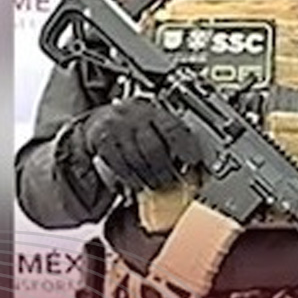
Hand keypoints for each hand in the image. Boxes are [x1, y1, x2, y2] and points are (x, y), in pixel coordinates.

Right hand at [80, 97, 200, 191]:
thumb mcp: (155, 124)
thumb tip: (195, 164)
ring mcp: (117, 129)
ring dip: (148, 177)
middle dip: (165, 169)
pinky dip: (131, 178)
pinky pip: (119, 165)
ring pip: (135, 160)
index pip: (172, 128)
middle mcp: (134, 118)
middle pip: (153, 148)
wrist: (102, 119)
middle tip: (172, 180)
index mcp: (154, 112)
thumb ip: (172, 140)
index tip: (193, 162)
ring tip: (157, 184)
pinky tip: (138, 184)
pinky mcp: (103, 142)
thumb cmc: (137, 125)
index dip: (185, 147)